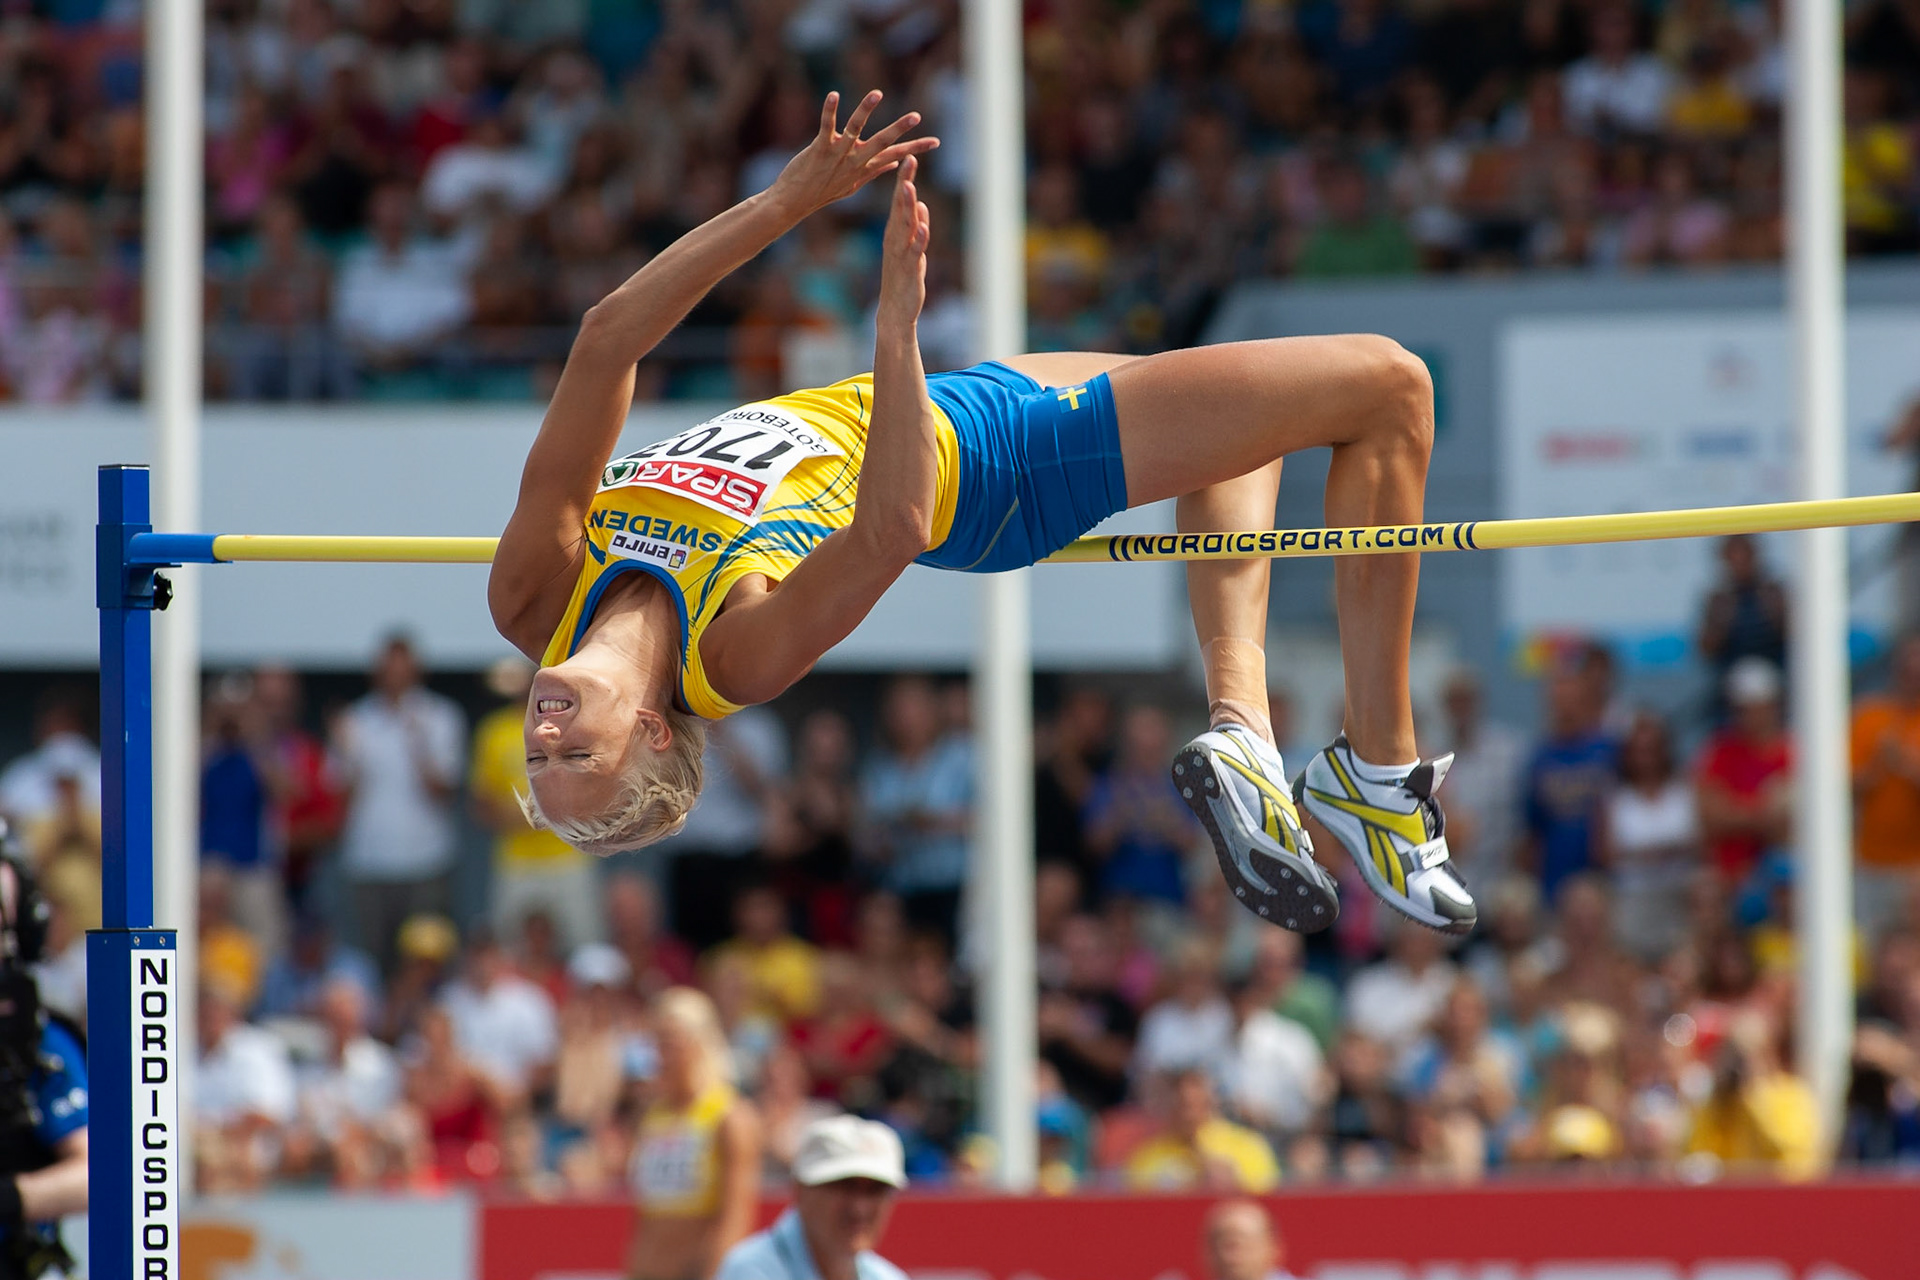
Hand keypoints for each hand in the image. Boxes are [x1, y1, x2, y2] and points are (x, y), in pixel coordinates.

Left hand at [768, 91, 937, 219]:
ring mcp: (838, 155)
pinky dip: (830, 110)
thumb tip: (894, 165)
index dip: (916, 148)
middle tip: (916, 116)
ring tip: (877, 94)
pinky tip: (834, 94)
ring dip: (866, 110)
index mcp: (865, 167)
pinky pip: (827, 127)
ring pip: (855, 129)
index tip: (936, 142)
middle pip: (882, 143)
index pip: (896, 156)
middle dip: (899, 129)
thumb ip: (874, 171)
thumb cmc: (822, 191)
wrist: (794, 202)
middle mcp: (855, 161)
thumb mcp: (852, 184)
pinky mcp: (820, 149)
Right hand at [878, 153, 930, 324]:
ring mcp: (901, 253)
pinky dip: (919, 238)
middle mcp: (895, 238)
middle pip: (901, 206)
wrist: (895, 310)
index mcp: (896, 232)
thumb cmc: (903, 278)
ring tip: (910, 186)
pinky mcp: (909, 268)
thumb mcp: (911, 248)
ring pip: (905, 225)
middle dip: (905, 183)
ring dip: (907, 206)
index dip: (905, 179)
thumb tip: (921, 205)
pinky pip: (914, 251)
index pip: (900, 201)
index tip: (911, 157)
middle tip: (909, 159)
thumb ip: (916, 226)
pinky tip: (923, 226)